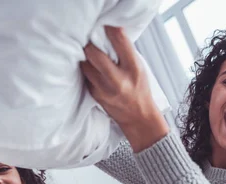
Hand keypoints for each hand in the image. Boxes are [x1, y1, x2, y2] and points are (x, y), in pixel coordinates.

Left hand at [80, 26, 168, 152]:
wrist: (137, 116)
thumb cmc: (139, 89)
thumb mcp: (139, 68)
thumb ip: (126, 53)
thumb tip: (108, 34)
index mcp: (133, 69)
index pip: (120, 43)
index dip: (111, 30)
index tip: (106, 25)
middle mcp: (118, 80)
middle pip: (94, 54)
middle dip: (90, 45)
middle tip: (90, 41)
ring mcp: (104, 89)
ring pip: (85, 65)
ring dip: (85, 57)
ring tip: (89, 55)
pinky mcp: (95, 95)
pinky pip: (85, 76)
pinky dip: (86, 70)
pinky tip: (91, 68)